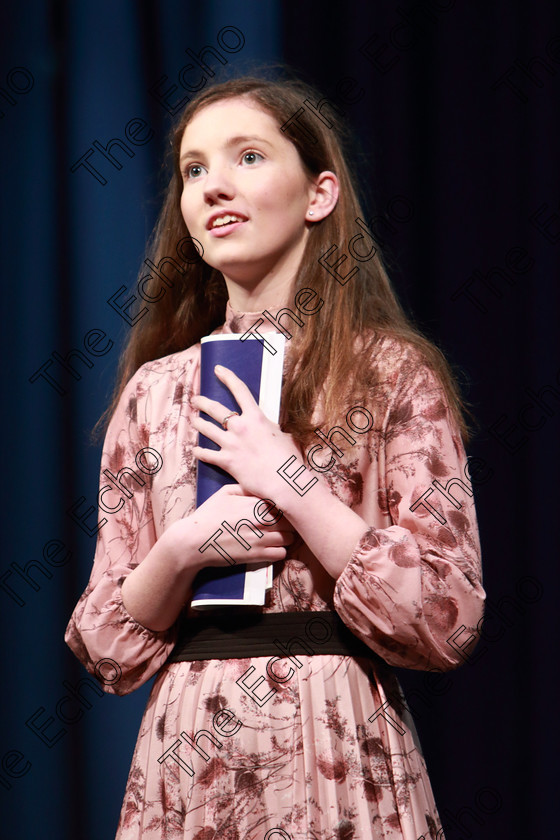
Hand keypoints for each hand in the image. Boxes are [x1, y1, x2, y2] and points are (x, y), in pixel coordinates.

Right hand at [171, 484, 295, 571]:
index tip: (282, 509)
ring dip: (286, 537)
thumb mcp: (225, 493)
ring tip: (279, 536)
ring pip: (290, 538)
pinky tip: (272, 548)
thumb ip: (246, 488)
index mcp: (257, 503)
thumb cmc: (208, 515)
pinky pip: (282, 554)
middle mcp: (263, 521)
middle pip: (291, 521)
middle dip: (288, 522)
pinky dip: (280, 551)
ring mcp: (262, 539)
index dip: (285, 506)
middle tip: (282, 523)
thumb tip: (261, 486)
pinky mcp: (258, 556)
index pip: (285, 503)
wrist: (195, 541)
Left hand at [191, 365, 301, 500]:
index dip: (227, 377)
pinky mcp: (227, 461)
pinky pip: (206, 455)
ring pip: (206, 429)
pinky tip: (194, 450)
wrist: (284, 480)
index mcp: (256, 417)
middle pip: (215, 409)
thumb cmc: (289, 458)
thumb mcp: (283, 435)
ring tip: (192, 419)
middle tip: (195, 399)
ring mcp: (231, 444)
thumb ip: (271, 428)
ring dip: (197, 423)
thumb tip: (270, 428)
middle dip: (202, 402)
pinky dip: (199, 452)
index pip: (240, 390)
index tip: (218, 370)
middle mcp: (240, 427)